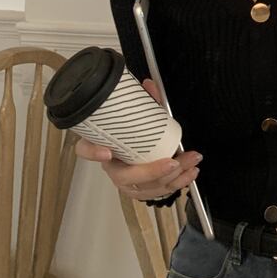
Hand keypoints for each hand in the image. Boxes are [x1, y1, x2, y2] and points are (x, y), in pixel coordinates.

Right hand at [73, 78, 200, 200]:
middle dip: (152, 172)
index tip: (107, 152)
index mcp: (103, 146)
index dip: (93, 153)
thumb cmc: (134, 129)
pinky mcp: (143, 189)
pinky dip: (177, 183)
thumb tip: (149, 84)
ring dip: (171, 179)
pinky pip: (157, 192)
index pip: (86, 150)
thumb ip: (144, 101)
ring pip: (144, 189)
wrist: (142, 143)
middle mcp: (112, 167)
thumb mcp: (137, 114)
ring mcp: (128, 182)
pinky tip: (190, 173)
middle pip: (124, 177)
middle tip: (172, 162)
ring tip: (190, 164)